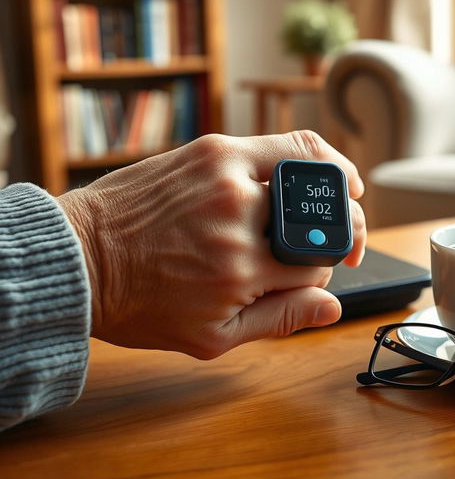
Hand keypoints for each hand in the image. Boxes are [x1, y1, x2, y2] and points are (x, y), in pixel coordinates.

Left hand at [58, 131, 365, 358]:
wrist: (80, 256)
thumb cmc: (139, 302)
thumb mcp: (211, 336)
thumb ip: (279, 320)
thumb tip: (334, 305)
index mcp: (241, 271)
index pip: (317, 266)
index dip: (324, 274)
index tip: (315, 275)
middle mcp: (240, 216)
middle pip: (324, 216)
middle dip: (346, 231)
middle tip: (348, 240)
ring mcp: (227, 174)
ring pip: (314, 168)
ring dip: (340, 186)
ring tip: (350, 193)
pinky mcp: (214, 148)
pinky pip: (283, 143)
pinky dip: (313, 155)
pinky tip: (321, 167)